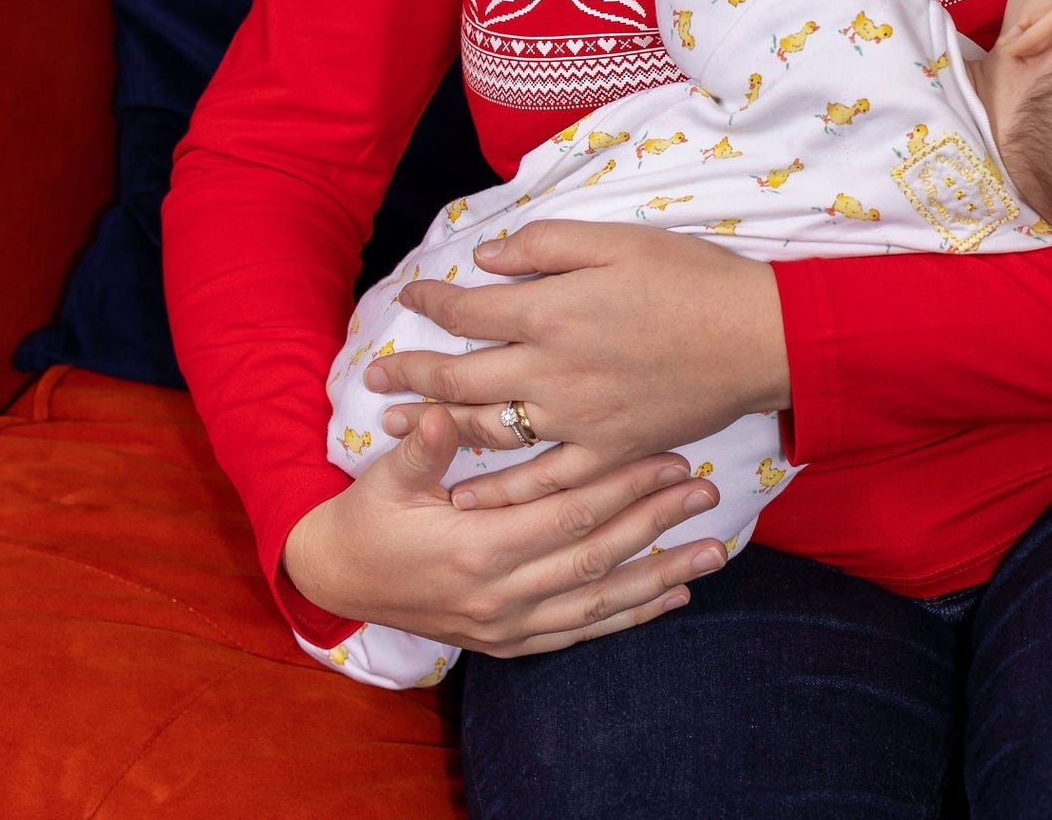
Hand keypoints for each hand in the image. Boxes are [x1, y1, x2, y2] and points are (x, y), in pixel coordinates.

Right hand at [282, 403, 729, 657]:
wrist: (338, 581)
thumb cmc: (367, 518)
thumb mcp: (386, 478)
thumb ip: (424, 448)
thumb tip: (443, 410)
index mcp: (475, 549)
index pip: (566, 517)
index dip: (620, 488)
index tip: (667, 458)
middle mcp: (500, 596)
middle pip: (595, 559)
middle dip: (655, 524)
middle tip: (706, 492)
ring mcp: (507, 625)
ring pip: (599, 604)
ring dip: (660, 576)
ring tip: (713, 551)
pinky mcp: (509, 641)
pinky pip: (581, 631)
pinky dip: (629, 616)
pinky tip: (671, 596)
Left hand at [362, 220, 789, 471]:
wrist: (754, 338)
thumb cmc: (688, 277)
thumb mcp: (615, 239)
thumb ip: (544, 245)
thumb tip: (486, 258)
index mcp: (549, 311)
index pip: (467, 310)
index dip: (431, 303)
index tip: (409, 299)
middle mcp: (549, 371)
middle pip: (460, 377)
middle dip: (411, 376)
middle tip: (375, 379)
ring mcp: (574, 420)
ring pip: (487, 430)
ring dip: (436, 428)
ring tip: (396, 427)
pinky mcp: (605, 453)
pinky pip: (540, 483)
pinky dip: (497, 492)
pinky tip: (465, 494)